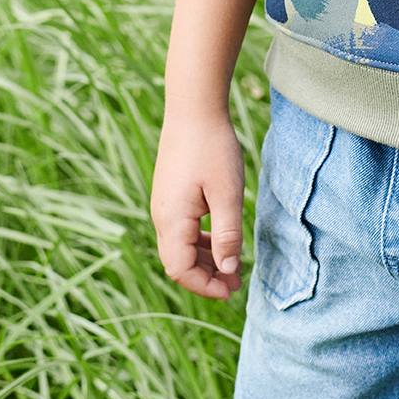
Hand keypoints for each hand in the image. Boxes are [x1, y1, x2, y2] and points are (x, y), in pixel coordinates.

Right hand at [150, 107, 244, 299]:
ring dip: (205, 260)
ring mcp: (165, 205)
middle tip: (236, 283)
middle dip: (206, 277)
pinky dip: (201, 241)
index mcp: (171, 220)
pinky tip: (222, 240)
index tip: (232, 290)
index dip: (205, 286)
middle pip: (178, 262)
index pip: (180, 270)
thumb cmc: (212, 148)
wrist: (194, 108)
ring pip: (180, 247)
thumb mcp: (227, 193)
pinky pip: (182, 230)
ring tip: (232, 266)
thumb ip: (227, 234)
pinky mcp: (171, 195)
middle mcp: (162, 216)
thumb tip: (228, 270)